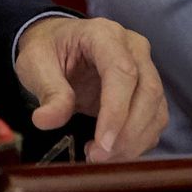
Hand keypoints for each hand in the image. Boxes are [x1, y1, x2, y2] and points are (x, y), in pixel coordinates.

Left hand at [15, 16, 166, 161]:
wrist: (58, 44)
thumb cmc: (48, 49)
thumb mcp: (36, 63)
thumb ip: (48, 91)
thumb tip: (46, 120)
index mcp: (104, 34)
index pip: (122, 72)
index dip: (116, 111)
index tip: (102, 143)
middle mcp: (133, 48)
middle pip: (148, 93)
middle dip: (127, 133)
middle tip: (99, 157)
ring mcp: (146, 68)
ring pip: (156, 111)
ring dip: (133, 142)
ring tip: (99, 156)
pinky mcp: (149, 91)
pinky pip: (154, 121)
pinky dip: (137, 142)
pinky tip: (111, 151)